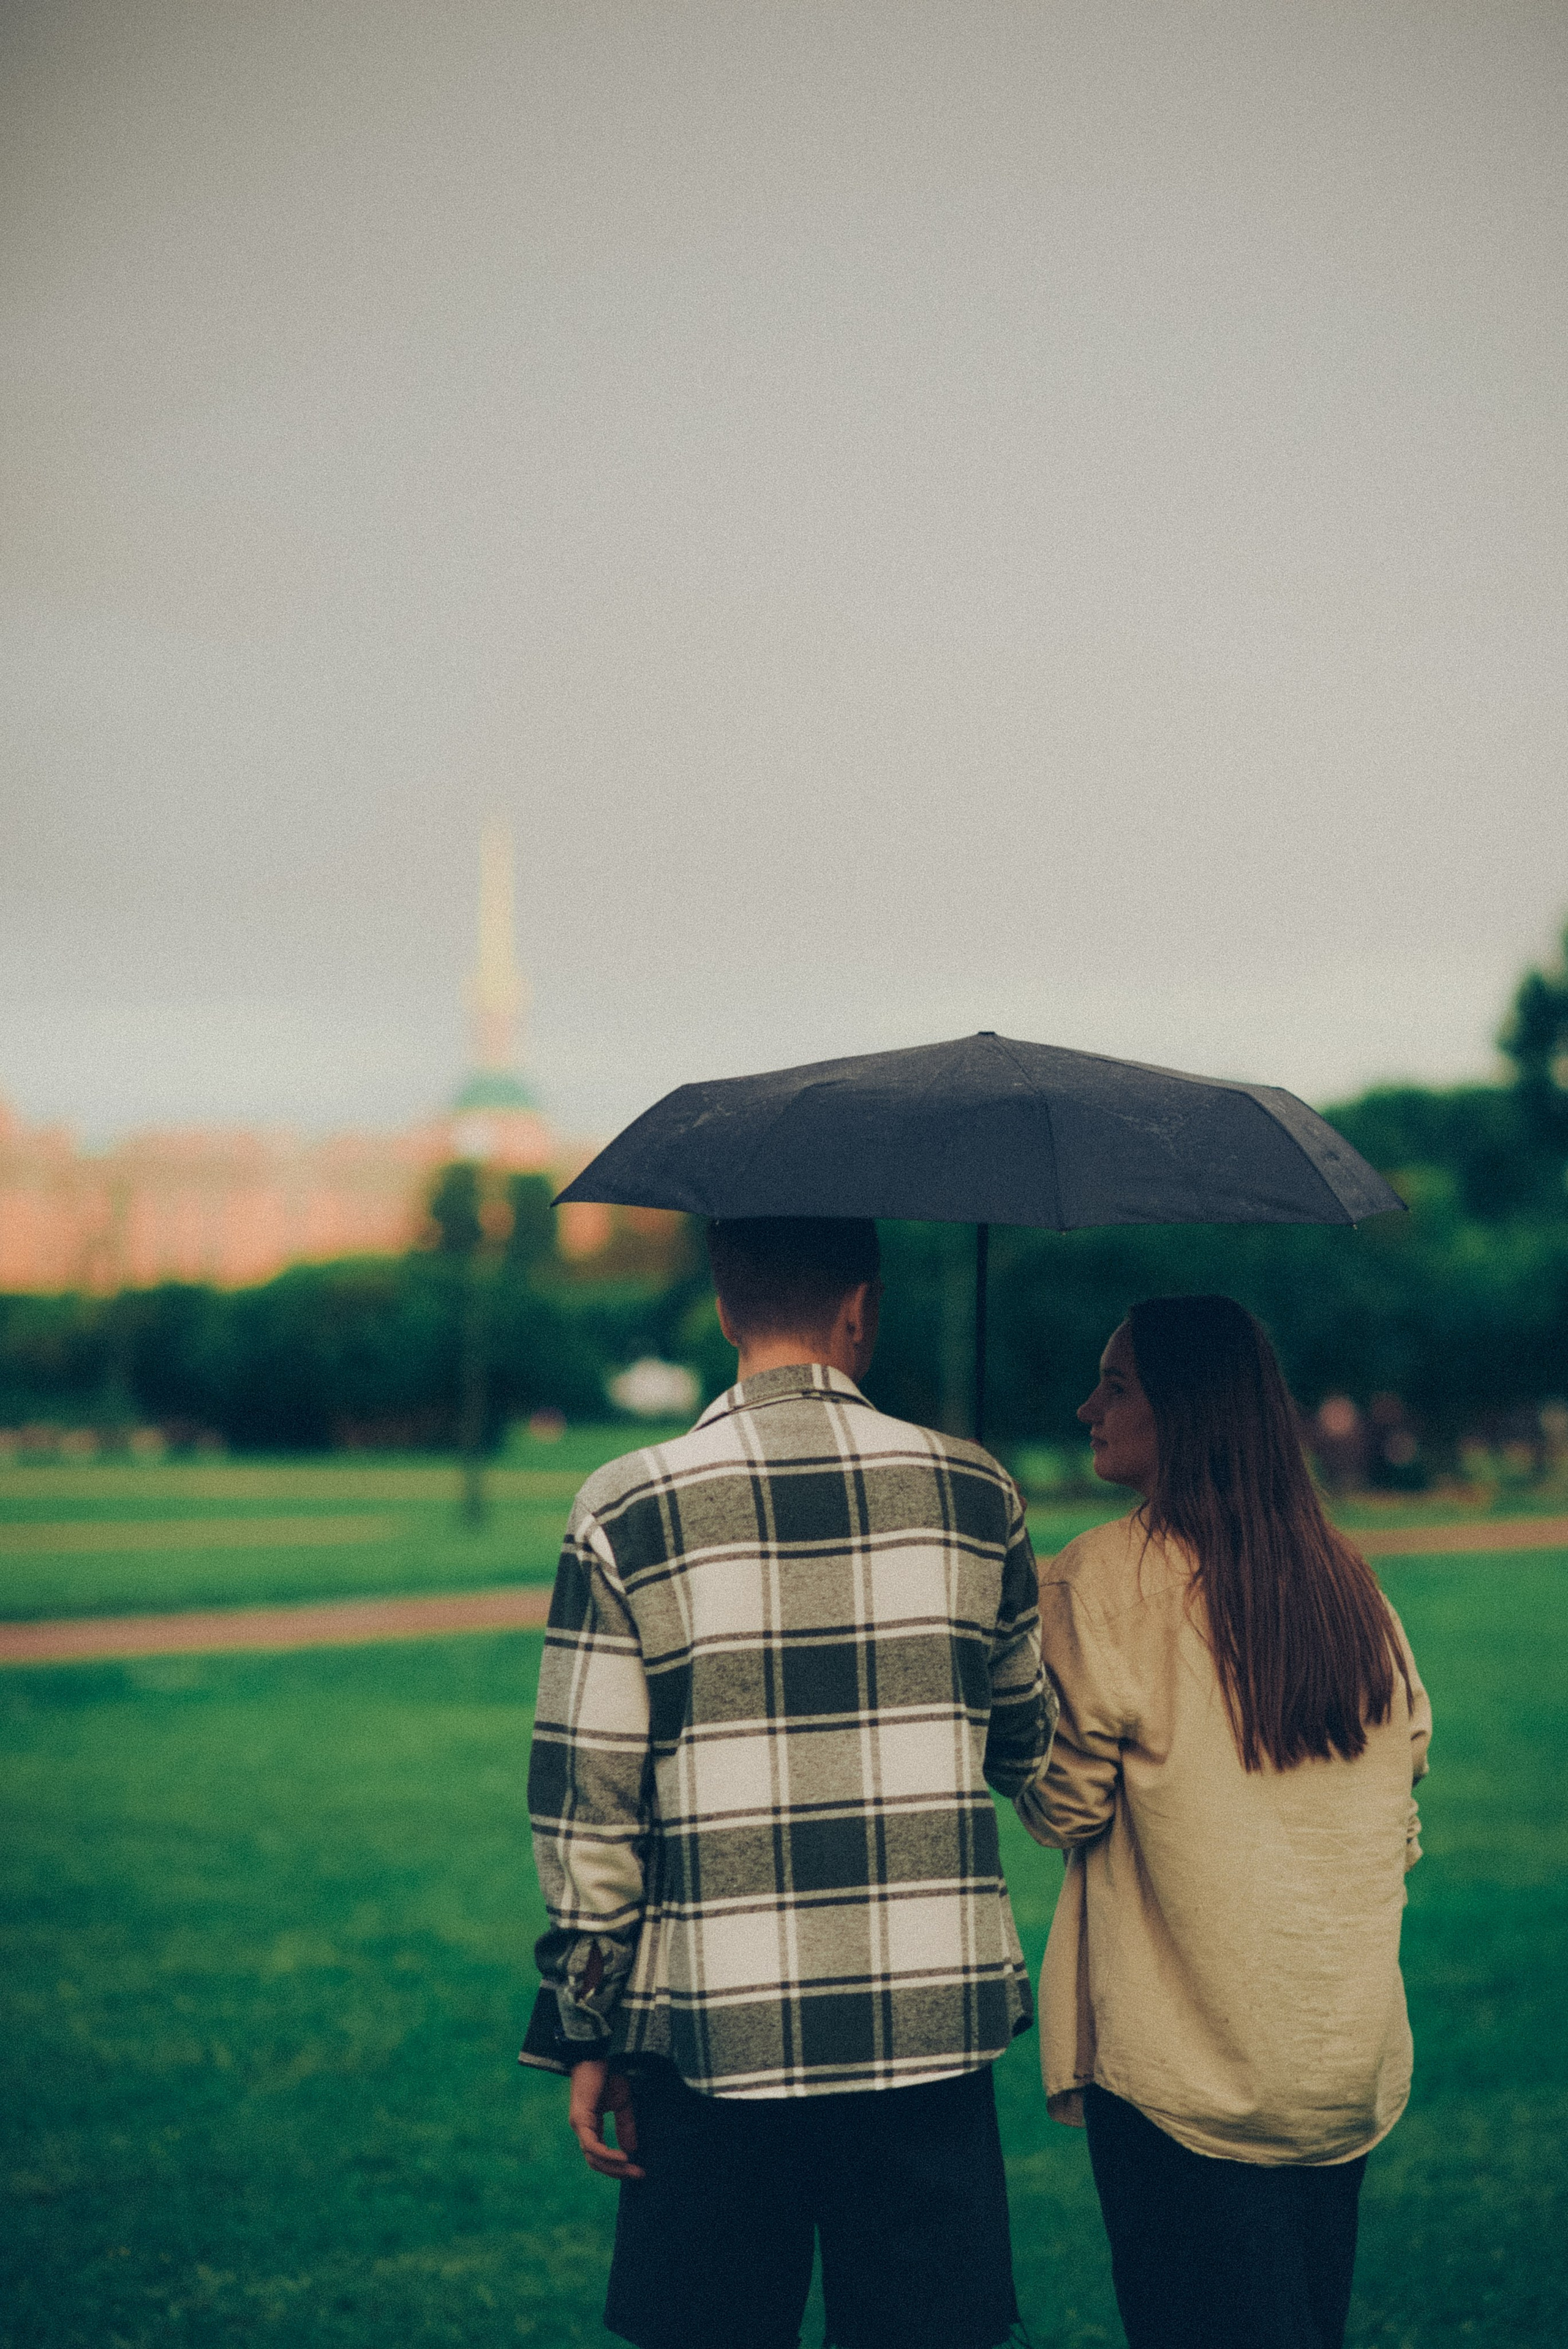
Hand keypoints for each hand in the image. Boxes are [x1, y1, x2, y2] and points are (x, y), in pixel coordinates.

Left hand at [568, 2058, 644, 2179]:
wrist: (599, 2052)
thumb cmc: (609, 2073)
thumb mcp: (622, 2103)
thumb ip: (625, 2126)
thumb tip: (631, 2150)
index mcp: (591, 2125)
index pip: (600, 2155)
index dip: (618, 2166)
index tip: (639, 2171)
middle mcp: (582, 2128)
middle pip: (596, 2161)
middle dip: (618, 2171)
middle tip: (639, 2175)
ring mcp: (579, 2125)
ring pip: (594, 2157)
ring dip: (614, 2167)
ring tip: (633, 2169)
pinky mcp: (580, 2119)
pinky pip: (592, 2145)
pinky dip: (607, 2155)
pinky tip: (623, 2157)